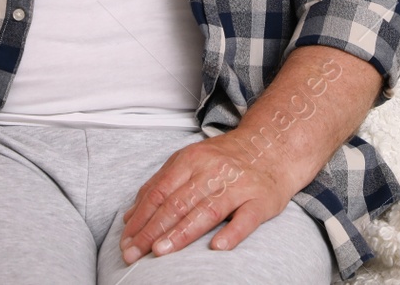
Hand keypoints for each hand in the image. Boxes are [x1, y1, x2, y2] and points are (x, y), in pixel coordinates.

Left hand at [117, 130, 297, 262]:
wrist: (273, 146)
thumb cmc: (226, 159)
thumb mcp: (190, 161)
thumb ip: (160, 185)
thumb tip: (130, 216)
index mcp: (192, 159)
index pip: (160, 192)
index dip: (140, 218)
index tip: (126, 240)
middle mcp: (213, 170)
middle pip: (178, 203)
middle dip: (152, 230)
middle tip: (134, 253)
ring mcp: (238, 185)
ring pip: (207, 211)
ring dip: (181, 233)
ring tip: (160, 251)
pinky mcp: (261, 200)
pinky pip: (246, 219)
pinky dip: (232, 233)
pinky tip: (216, 247)